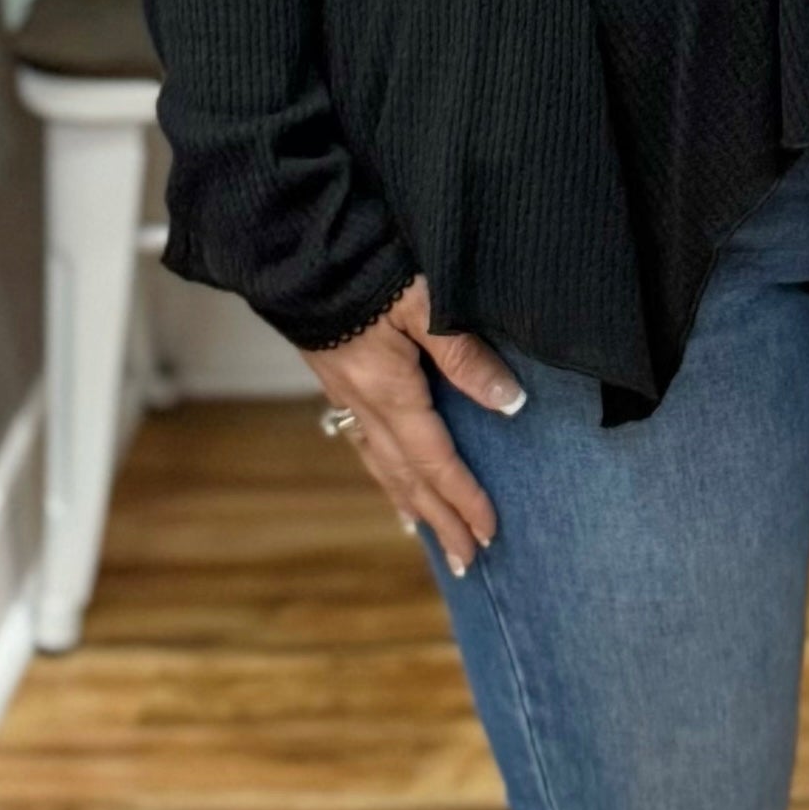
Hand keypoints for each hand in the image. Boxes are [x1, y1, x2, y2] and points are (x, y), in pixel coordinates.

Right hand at [306, 276, 521, 577]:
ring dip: (410, 503)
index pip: (435, 459)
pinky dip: (383, 471)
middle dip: (440, 520)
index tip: (489, 532)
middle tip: (467, 562)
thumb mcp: (426, 302)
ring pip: (381, 465)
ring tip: (430, 536)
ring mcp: (345, 395)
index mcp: (389, 392)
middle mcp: (364, 405)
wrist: (298, 247)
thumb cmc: (365, 265)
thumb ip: (465, 355)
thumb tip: (510, 403)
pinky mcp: (337, 380)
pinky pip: (364, 442)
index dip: (464, 498)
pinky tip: (390, 477)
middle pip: (408, 477)